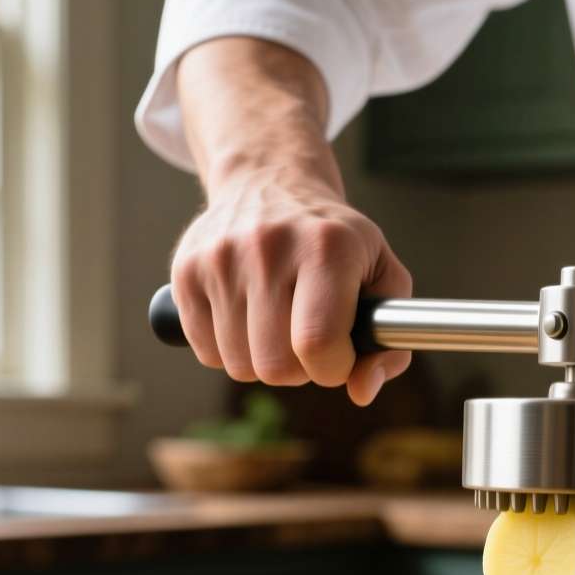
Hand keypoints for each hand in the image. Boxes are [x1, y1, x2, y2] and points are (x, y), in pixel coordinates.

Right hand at [172, 169, 411, 404]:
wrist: (270, 184)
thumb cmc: (335, 241)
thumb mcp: (382, 274)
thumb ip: (389, 341)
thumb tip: (362, 391)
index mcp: (327, 247)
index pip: (319, 343)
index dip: (334, 368)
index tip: (340, 355)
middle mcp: (268, 247)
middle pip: (276, 366)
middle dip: (301, 370)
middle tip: (309, 339)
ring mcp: (220, 258)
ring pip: (239, 366)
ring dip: (265, 361)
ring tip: (279, 324)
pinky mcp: (185, 272)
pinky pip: (208, 353)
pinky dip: (231, 350)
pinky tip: (249, 317)